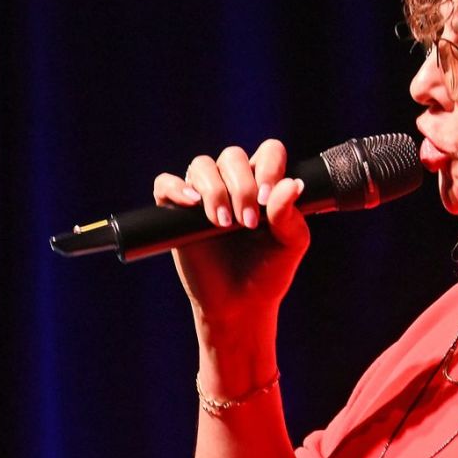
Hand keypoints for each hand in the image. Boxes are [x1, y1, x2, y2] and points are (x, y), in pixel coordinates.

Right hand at [152, 138, 310, 331]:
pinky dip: (176, 187)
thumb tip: (291, 184)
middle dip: (241, 187)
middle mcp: (233, 183)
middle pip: (232, 157)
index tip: (267, 199)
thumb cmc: (267, 273)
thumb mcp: (290, 244)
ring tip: (222, 223)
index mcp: (264, 184)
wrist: (239, 305)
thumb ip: (290, 215)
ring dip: (214, 190)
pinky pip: (165, 184)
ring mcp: (203, 196)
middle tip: (247, 222)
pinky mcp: (176, 213)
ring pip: (202, 165)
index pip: (268, 152)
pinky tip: (192, 204)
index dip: (269, 167)